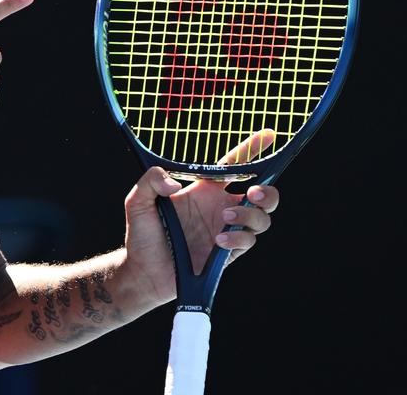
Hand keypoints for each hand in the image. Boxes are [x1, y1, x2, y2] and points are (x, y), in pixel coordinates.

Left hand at [121, 130, 281, 303]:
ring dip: (251, 214)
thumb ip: (150, 180)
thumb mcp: (138, 201)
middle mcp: (220, 208)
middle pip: (262, 195)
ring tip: (226, 216)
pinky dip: (238, 238)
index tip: (268, 135)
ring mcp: (226, 230)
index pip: (233, 166)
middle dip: (268, 191)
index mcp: (204, 190)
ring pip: (261, 218)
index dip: (251, 150)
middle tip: (254, 192)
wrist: (144, 272)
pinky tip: (218, 240)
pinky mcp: (228, 253)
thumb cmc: (141, 234)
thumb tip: (173, 182)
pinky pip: (248, 241)